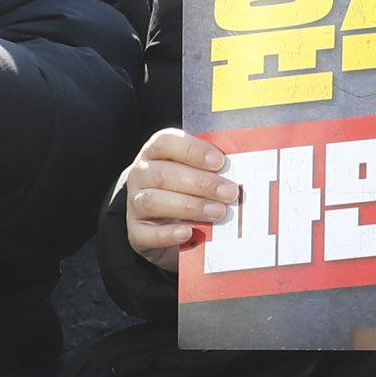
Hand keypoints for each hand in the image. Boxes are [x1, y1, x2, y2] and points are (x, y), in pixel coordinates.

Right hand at [125, 128, 237, 273]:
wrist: (160, 219)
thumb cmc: (184, 185)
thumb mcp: (194, 169)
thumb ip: (210, 164)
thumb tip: (241, 162)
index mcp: (155, 151)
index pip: (166, 142)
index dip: (193, 150)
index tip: (220, 161)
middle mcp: (141, 174)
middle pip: (165, 174)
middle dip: (201, 183)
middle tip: (229, 193)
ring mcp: (134, 203)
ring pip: (154, 202)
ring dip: (190, 207)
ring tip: (218, 213)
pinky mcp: (135, 232)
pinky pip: (146, 234)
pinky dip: (167, 234)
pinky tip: (188, 233)